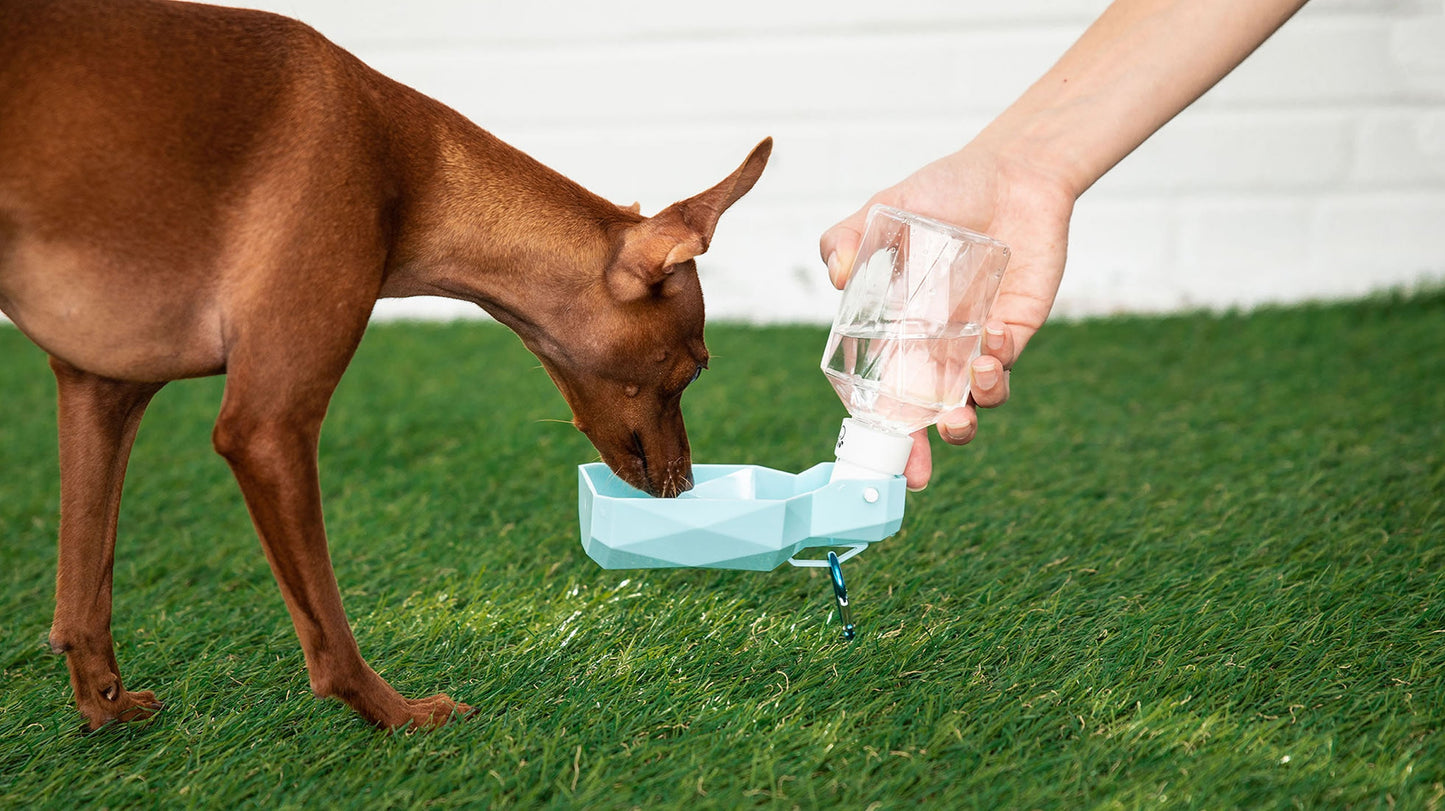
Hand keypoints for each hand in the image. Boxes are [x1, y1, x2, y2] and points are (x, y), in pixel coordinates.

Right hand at [819, 143, 1075, 489]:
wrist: (1010, 171)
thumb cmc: (942, 190)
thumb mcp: (885, 208)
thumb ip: (848, 237)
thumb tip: (838, 275)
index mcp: (896, 330)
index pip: (883, 390)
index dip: (880, 428)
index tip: (875, 458)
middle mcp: (936, 345)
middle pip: (929, 412)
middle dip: (926, 447)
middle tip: (924, 460)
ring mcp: (977, 341)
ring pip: (974, 399)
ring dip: (970, 412)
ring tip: (968, 399)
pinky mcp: (1015, 328)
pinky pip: (1006, 362)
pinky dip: (997, 364)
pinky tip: (990, 342)